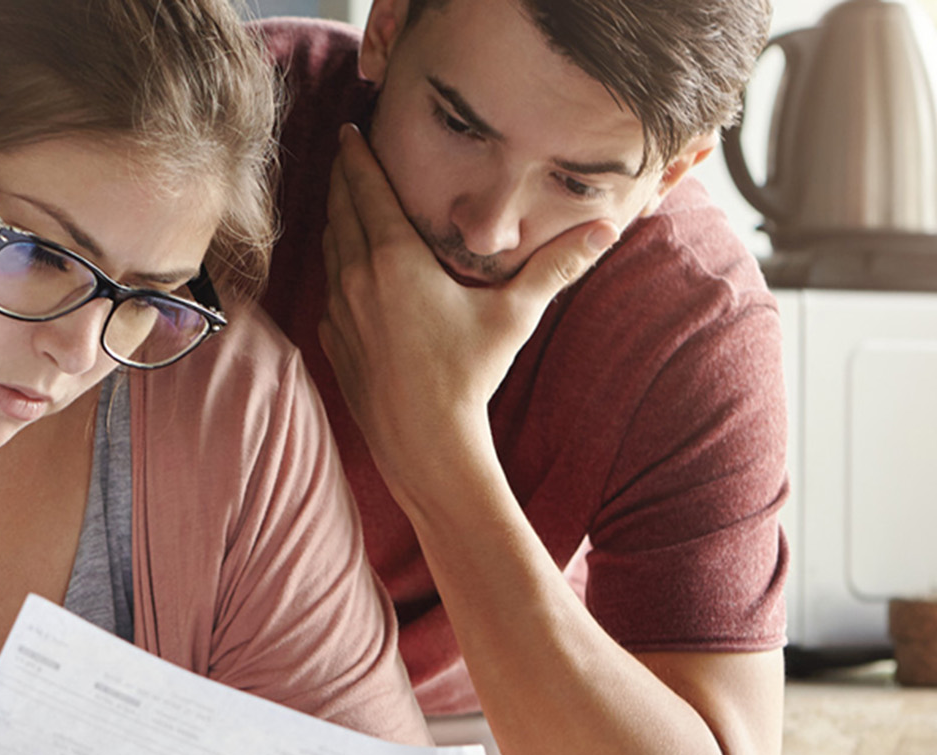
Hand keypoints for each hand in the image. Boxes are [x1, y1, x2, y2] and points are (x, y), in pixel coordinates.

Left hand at [319, 123, 616, 495]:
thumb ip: (557, 268)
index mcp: (395, 259)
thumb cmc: (470, 377)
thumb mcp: (515, 315)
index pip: (367, 189)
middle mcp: (357, 277)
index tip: (350, 130)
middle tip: (345, 153)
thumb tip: (607, 230)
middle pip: (340, 210)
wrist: (425, 443)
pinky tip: (347, 267)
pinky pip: (329, 288)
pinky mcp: (333, 339)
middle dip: (342, 178)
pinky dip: (336, 266)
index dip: (356, 156)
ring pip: (330, 248)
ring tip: (345, 201)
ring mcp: (339, 310)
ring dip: (336, 219)